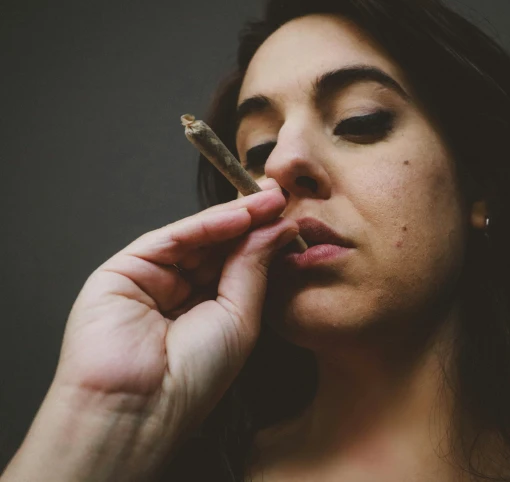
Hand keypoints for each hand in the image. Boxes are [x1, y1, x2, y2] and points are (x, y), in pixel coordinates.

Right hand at [53, 179, 296, 443]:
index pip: (237, 264)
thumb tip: (279, 227)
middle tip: (285, 196)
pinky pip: (171, 239)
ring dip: (235, 217)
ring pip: (197, 238)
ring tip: (271, 200)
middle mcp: (177, 292)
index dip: (263, 238)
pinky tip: (241, 215)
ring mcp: (150, 280)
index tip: (292, 216)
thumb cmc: (194, 377)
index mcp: (206, 310)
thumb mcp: (240, 317)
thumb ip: (254, 267)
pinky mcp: (123, 270)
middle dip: (252, 220)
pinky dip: (206, 225)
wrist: (141, 408)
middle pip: (218, 246)